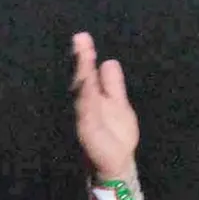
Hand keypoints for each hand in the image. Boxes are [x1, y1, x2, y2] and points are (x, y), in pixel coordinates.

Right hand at [72, 32, 138, 180]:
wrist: (117, 163)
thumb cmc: (116, 134)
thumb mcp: (118, 102)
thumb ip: (112, 84)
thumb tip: (108, 60)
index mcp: (95, 96)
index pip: (88, 72)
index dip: (85, 55)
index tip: (82, 36)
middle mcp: (87, 104)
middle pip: (83, 77)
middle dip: (82, 59)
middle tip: (80, 37)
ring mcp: (86, 116)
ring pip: (83, 91)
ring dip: (83, 73)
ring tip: (84, 54)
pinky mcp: (88, 130)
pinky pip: (87, 110)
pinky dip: (87, 96)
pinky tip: (87, 82)